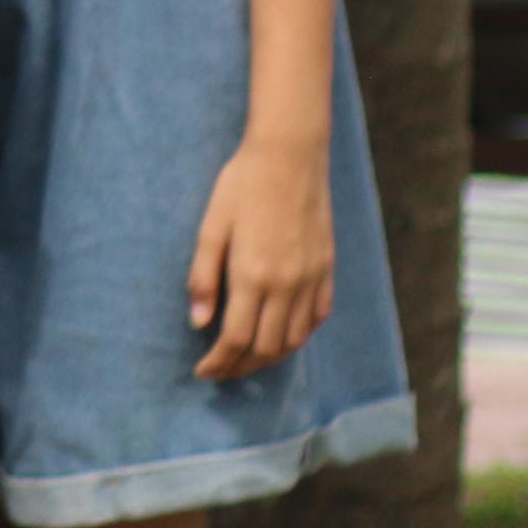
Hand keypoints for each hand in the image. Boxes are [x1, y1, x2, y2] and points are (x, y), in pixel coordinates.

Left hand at [187, 131, 340, 380]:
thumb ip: (204, 277)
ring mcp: (312, 278)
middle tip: (222, 371)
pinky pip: (317, 317)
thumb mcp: (211, 227)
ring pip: (295, 339)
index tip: (203, 371)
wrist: (289, 156)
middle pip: (267, 347)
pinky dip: (299, 335)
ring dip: (270, 357)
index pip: (236, 339)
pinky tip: (283, 335)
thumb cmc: (242, 186)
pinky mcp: (327, 269)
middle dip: (241, 366)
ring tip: (248, 359)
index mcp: (253, 275)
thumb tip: (199, 323)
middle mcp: (287, 284)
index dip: (219, 362)